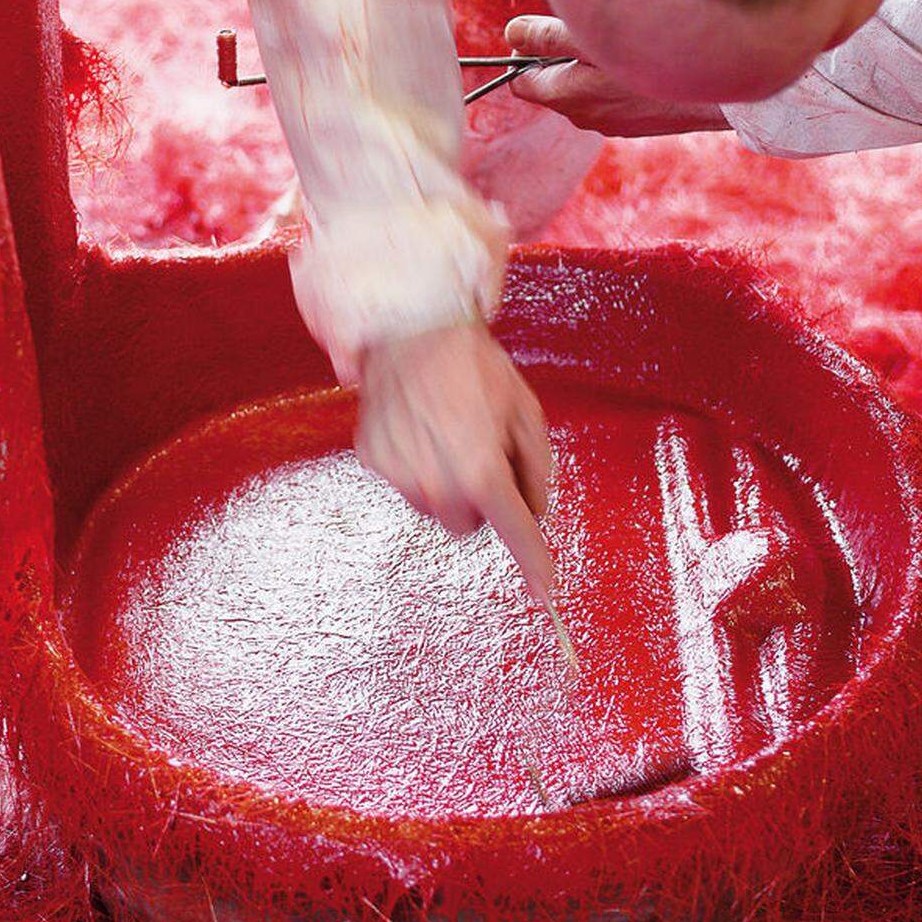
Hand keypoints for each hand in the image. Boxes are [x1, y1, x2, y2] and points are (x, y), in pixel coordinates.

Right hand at [357, 320, 554, 604]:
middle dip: (482, 500)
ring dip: (448, 484)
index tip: (545, 592)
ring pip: (436, 506)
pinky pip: (405, 481)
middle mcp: (439, 484)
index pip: (516, 534)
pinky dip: (417, 463)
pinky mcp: (375, 461)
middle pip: (470, 525)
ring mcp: (401, 476)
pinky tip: (421, 427)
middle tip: (484, 453)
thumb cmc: (474, 366)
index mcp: (483, 472)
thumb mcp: (526, 413)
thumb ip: (536, 470)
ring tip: (449, 433)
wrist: (412, 330)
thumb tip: (532, 510)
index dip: (535, 565)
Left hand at [505, 15, 726, 136]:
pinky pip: (613, 96)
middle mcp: (585, 118)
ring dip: (591, 64)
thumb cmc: (655, 53)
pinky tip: (642, 58)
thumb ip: (547, 36)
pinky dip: (617, 77)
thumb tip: (511, 33)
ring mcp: (613, 123)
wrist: (722, 87)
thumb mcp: (593, 37)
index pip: (520, 82)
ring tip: (620, 41)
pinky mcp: (639, 123)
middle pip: (552, 84)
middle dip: (560, 56)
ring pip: (584, 89)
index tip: (545, 27)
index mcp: (566, 98)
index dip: (524, 51)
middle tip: (590, 27)